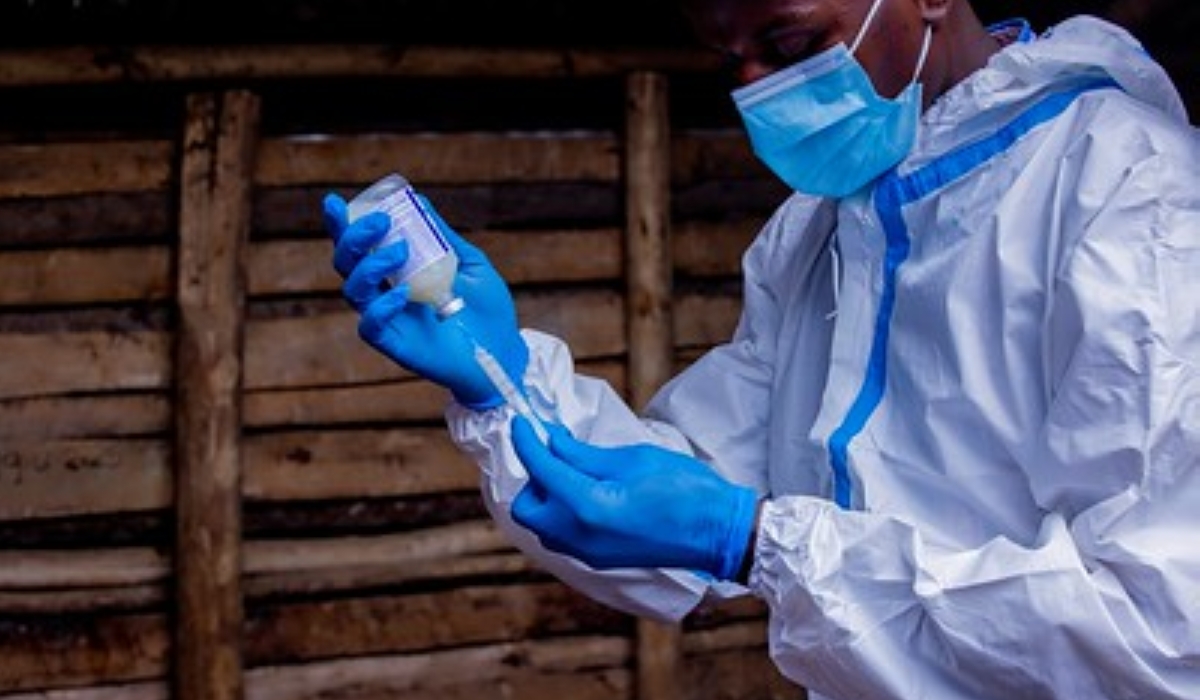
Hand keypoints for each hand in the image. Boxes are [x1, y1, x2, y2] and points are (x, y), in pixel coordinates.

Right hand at [323, 191, 527, 408]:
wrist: (505, 352)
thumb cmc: (488, 310)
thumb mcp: (470, 264)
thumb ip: (444, 237)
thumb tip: (419, 201)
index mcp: (398, 273)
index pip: (361, 247)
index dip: (342, 226)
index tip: (335, 202)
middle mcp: (386, 294)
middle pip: (347, 265)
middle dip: (352, 238)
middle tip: (380, 221)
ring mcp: (390, 320)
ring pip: (354, 291)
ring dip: (370, 265)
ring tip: (400, 250)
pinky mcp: (396, 345)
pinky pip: (371, 327)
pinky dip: (380, 307)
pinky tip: (402, 293)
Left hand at [510, 417, 758, 580]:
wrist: (718, 532)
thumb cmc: (685, 489)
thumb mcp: (632, 459)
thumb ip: (583, 455)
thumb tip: (552, 441)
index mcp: (588, 508)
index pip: (540, 470)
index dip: (526, 442)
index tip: (522, 422)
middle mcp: (580, 537)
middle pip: (526, 508)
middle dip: (532, 476)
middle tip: (552, 450)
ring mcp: (588, 554)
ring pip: (541, 525)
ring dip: (545, 496)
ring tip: (570, 469)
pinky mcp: (599, 559)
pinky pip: (562, 535)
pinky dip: (560, 512)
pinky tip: (583, 490)